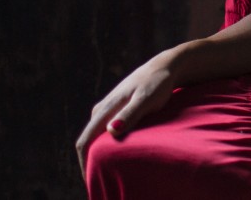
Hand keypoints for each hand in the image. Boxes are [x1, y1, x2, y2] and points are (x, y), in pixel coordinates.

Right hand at [75, 53, 177, 180]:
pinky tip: (116, 157)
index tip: (91, 182)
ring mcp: (108, 109)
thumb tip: (111, 131)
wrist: (164, 67)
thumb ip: (130, 114)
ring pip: (95, 137)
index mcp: (105, 109)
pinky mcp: (116, 110)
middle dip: (90, 163)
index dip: (85, 165)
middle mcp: (101, 110)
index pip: (85, 142)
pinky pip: (104, 132)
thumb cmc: (157, 84)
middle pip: (87, 142)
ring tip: (106, 174)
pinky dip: (106, 147)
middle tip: (100, 183)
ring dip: (97, 155)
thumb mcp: (147, 99)